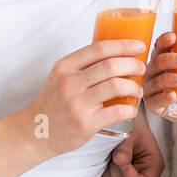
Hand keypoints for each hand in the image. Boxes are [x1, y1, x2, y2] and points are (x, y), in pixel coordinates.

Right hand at [17, 39, 147, 155]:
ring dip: (134, 87)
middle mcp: (69, 82)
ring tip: (138, 90)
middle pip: (110, 65)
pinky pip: (117, 111)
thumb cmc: (53, 103)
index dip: (123, 45)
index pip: (98, 49)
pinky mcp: (85, 123)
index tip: (138, 46)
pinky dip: (130, 109)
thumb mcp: (60, 77)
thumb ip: (82, 66)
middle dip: (133, 64)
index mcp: (64, 67)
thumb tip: (116, 54)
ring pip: (116, 86)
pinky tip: (132, 109)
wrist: (34, 132)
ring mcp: (77, 103)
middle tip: (141, 68)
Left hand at [98, 114, 164, 176]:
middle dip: (115, 171)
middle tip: (113, 152)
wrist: (122, 118)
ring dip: (107, 172)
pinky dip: (102, 174)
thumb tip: (119, 160)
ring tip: (110, 154)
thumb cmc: (132, 124)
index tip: (118, 160)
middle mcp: (143, 176)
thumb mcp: (131, 131)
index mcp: (154, 166)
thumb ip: (126, 146)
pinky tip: (106, 160)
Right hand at [143, 31, 176, 117]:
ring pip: (156, 82)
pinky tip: (172, 96)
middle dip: (169, 59)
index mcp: (163, 59)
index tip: (174, 37)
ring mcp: (152, 89)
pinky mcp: (154, 106)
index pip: (160, 46)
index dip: (164, 40)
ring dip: (167, 79)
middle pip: (157, 62)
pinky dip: (163, 98)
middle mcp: (154, 72)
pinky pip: (155, 101)